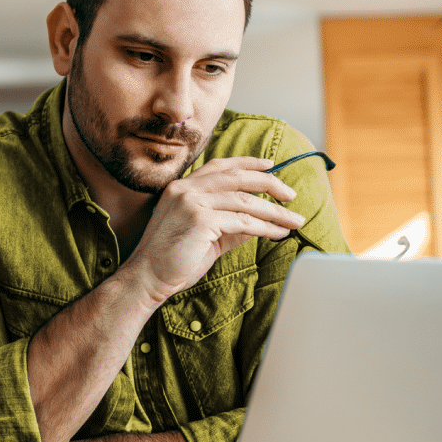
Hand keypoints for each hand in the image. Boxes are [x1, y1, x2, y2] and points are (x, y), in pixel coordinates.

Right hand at [122, 156, 301, 304]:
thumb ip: (229, 223)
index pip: (221, 166)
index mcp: (182, 187)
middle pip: (237, 177)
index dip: (248, 163)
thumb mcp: (205, 235)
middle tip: (291, 195)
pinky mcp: (201, 220)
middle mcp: (186, 189)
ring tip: (294, 221)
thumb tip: (261, 220)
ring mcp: (192, 202)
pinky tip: (278, 233)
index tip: (271, 165)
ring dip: (275, 212)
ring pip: (244, 200)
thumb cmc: (174, 259)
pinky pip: (242, 221)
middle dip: (270, 184)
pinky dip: (265, 227)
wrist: (147, 277)